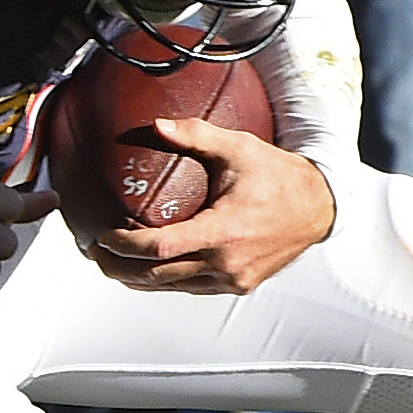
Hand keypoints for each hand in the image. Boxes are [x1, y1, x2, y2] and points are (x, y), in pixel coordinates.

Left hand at [89, 117, 335, 294]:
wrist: (319, 207)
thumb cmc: (278, 175)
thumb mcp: (238, 148)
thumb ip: (196, 135)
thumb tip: (155, 124)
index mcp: (223, 232)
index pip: (159, 248)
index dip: (124, 246)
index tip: (102, 235)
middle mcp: (227, 263)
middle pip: (156, 276)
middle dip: (119, 267)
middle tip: (93, 253)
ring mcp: (233, 279)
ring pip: (171, 288)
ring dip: (137, 279)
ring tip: (111, 263)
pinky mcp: (239, 285)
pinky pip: (191, 288)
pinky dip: (165, 281)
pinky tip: (148, 269)